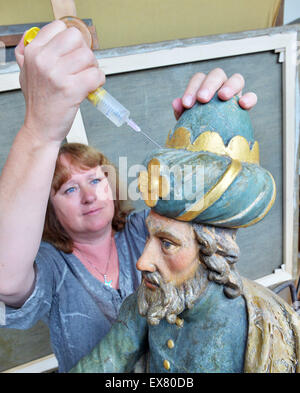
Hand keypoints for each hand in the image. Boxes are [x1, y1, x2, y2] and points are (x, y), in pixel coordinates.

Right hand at [15, 20, 104, 142]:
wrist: (40, 128)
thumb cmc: (39, 102)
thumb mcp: (26, 71)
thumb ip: (32, 51)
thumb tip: (47, 34)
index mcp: (33, 52)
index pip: (60, 27)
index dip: (72, 41)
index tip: (72, 55)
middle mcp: (43, 60)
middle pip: (77, 38)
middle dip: (84, 53)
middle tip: (82, 68)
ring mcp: (57, 75)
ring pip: (89, 56)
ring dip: (93, 69)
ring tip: (85, 80)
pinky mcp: (71, 90)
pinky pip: (96, 75)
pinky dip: (99, 82)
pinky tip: (90, 89)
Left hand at [172, 68, 256, 119]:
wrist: (215, 140)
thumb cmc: (199, 126)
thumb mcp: (188, 120)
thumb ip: (181, 111)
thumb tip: (176, 103)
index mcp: (204, 86)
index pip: (198, 80)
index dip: (191, 90)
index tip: (186, 104)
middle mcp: (220, 85)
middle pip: (217, 75)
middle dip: (209, 85)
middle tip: (202, 98)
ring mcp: (235, 92)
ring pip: (236, 79)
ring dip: (230, 86)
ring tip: (223, 96)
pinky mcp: (247, 102)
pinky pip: (252, 96)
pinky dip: (249, 98)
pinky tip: (243, 105)